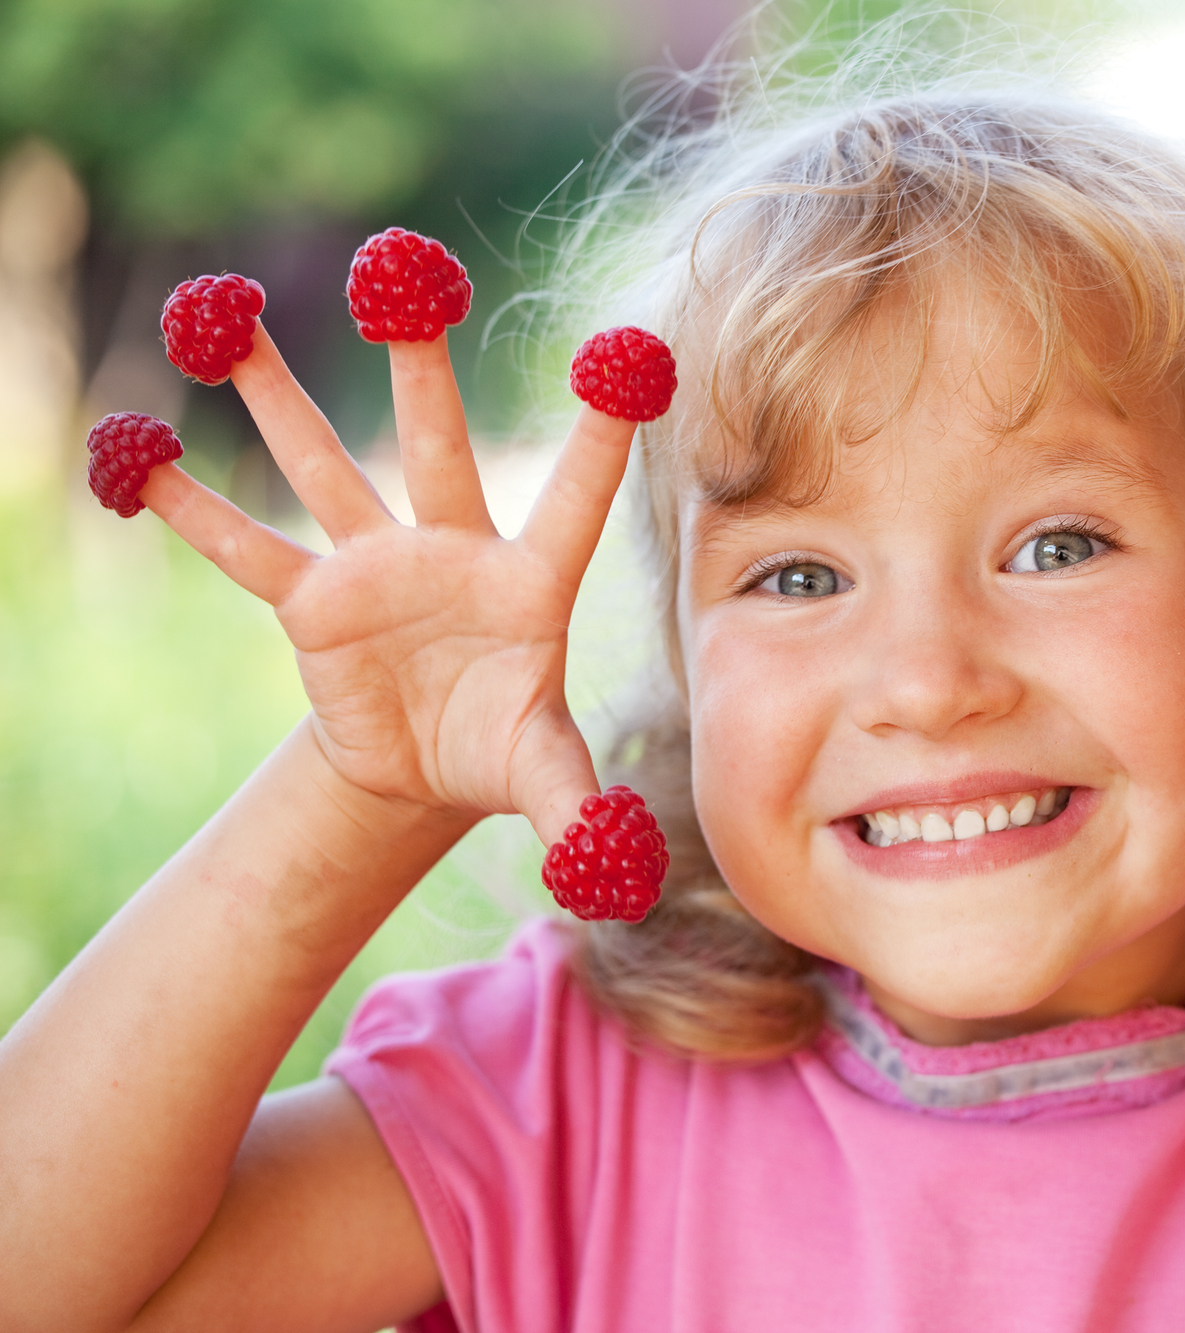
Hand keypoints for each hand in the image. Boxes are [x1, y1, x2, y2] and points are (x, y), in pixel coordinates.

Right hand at [138, 323, 631, 843]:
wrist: (423, 773)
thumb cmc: (500, 754)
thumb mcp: (544, 780)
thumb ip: (579, 809)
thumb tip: (618, 870)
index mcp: (532, 582)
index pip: (575, 495)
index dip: (600, 434)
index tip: (627, 350)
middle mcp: (453, 551)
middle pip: (438, 445)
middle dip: (420, 367)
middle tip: (404, 270)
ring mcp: (376, 566)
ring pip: (323, 466)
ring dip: (275, 395)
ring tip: (223, 310)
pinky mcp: (311, 604)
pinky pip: (245, 549)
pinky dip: (192, 509)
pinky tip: (136, 456)